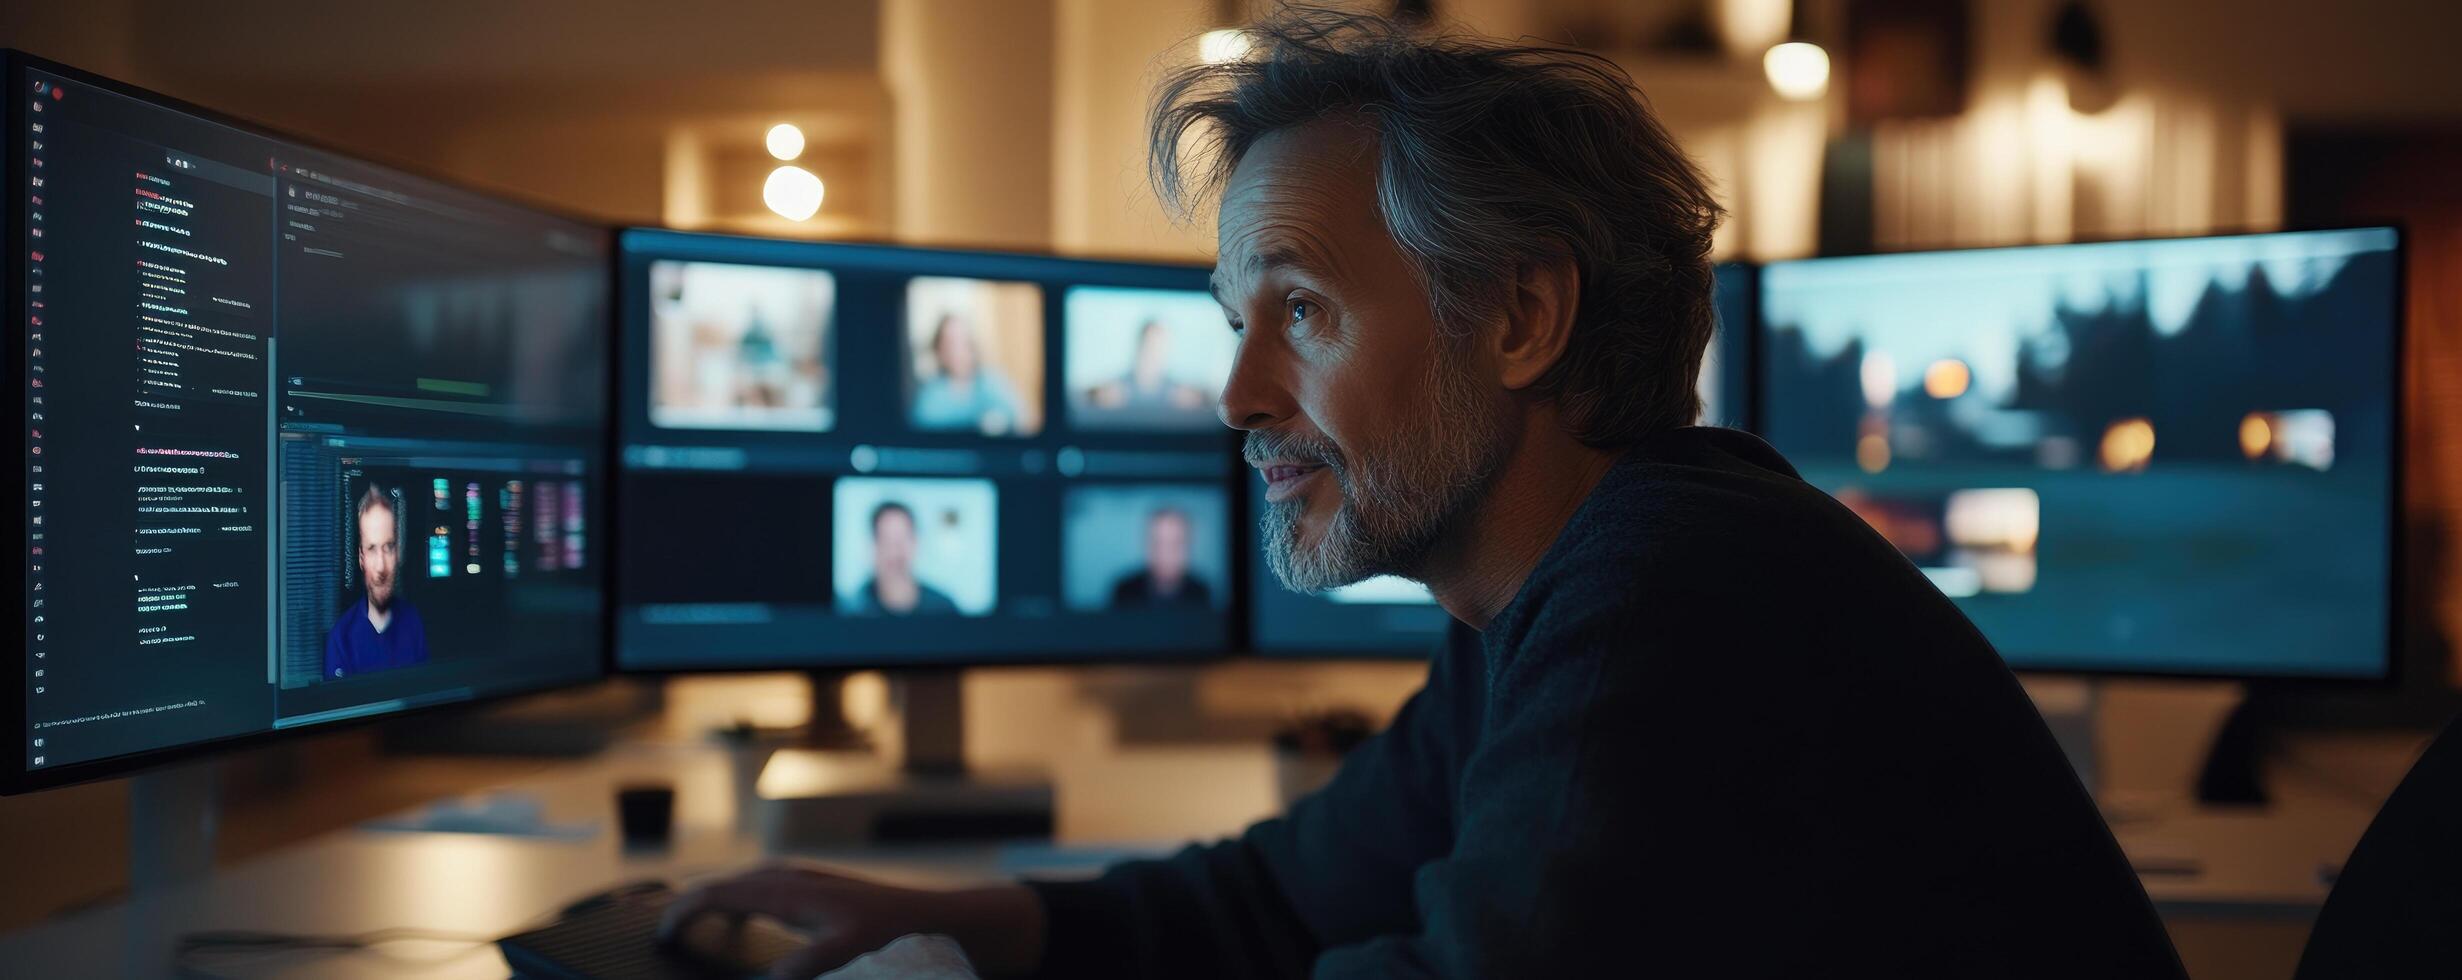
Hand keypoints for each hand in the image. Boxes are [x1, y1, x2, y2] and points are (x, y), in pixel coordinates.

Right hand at [658, 863, 1041, 979]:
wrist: (935, 918)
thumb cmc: (891, 935)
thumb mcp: (847, 955)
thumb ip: (805, 966)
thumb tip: (770, 978)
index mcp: (788, 890)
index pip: (721, 892)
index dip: (685, 910)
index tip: (662, 933)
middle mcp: (791, 878)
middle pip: (726, 882)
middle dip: (692, 902)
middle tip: (665, 930)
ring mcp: (804, 879)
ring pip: (744, 882)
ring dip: (717, 898)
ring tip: (693, 922)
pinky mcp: (817, 888)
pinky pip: (764, 886)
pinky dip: (741, 898)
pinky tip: (743, 916)